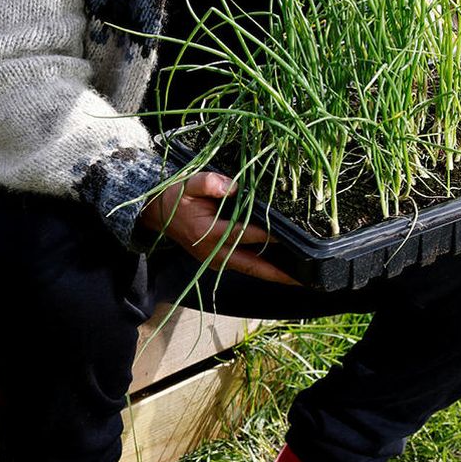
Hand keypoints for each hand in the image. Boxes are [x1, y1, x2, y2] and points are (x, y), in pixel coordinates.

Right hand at [139, 171, 297, 283]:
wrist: (156, 214)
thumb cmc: (175, 197)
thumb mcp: (188, 184)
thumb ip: (209, 183)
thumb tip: (233, 186)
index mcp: (208, 233)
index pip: (244, 234)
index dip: (267, 235)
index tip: (289, 236)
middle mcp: (213, 252)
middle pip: (252, 265)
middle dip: (277, 273)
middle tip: (304, 278)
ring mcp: (216, 259)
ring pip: (250, 270)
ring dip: (273, 275)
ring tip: (300, 278)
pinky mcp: (218, 259)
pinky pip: (245, 266)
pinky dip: (263, 269)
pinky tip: (281, 269)